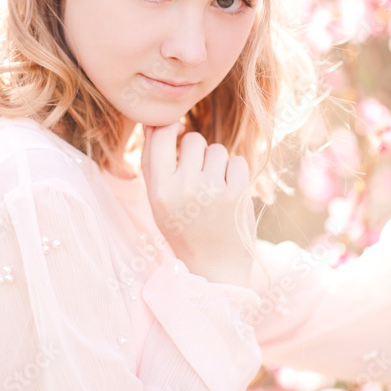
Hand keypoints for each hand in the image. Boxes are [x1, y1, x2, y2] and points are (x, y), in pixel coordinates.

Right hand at [141, 122, 255, 286]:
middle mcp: (184, 188)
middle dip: (197, 152)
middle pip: (194, 140)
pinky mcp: (237, 194)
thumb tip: (155, 123)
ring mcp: (213, 191)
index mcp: (160, 190)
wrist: (214, 267)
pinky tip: (229, 192)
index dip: (171, 127)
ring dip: (218, 163)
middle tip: (198, 175)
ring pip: (218, 149)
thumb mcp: (158, 199)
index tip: (177, 132)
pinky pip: (238, 161)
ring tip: (213, 187)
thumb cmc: (182, 227)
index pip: (161, 136)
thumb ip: (153, 161)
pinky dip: (235, 173)